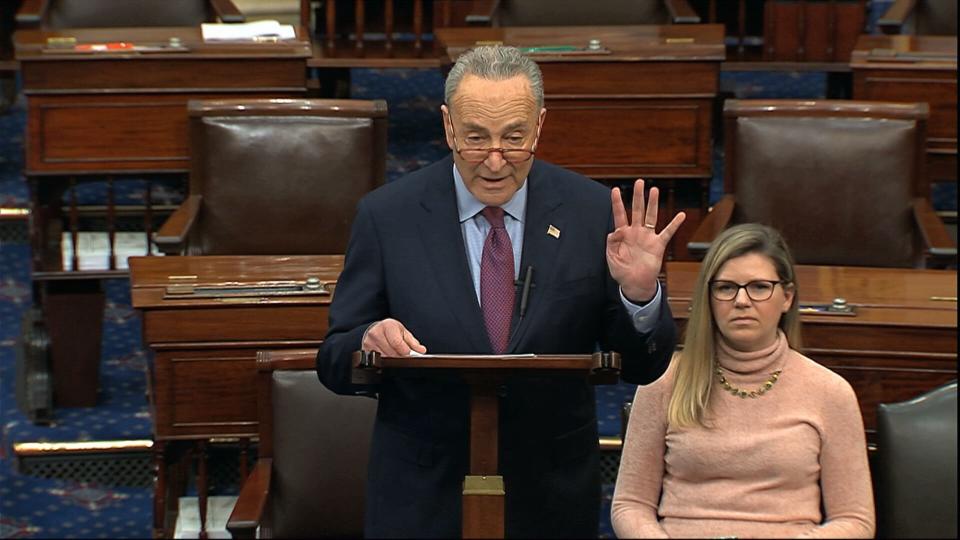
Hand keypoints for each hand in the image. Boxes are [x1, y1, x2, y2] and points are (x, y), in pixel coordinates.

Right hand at [362, 318, 426, 355]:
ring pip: (385, 358)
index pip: (397, 342)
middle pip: (391, 352)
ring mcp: (369, 342)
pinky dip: (385, 361)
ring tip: (396, 354)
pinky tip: (388, 355)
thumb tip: (421, 351)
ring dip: (393, 359)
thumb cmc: (391, 331)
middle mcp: (376, 333)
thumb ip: (413, 342)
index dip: (405, 350)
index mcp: (387, 325)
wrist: (376, 329)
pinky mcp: (365, 350)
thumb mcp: (403, 332)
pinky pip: (378, 361)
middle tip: (404, 356)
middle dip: (400, 356)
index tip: (409, 353)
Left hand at [607, 179, 685, 302]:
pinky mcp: (658, 245)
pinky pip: (668, 232)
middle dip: (638, 196)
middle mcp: (636, 232)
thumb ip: (611, 243)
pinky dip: (674, 224)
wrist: (635, 284)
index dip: (617, 203)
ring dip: (653, 203)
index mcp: (623, 234)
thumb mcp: (611, 257)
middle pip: (637, 210)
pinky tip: (681, 215)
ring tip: (654, 190)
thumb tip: (614, 231)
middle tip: (639, 182)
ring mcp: (648, 237)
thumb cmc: (622, 271)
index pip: (620, 214)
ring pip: (651, 216)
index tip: (615, 189)